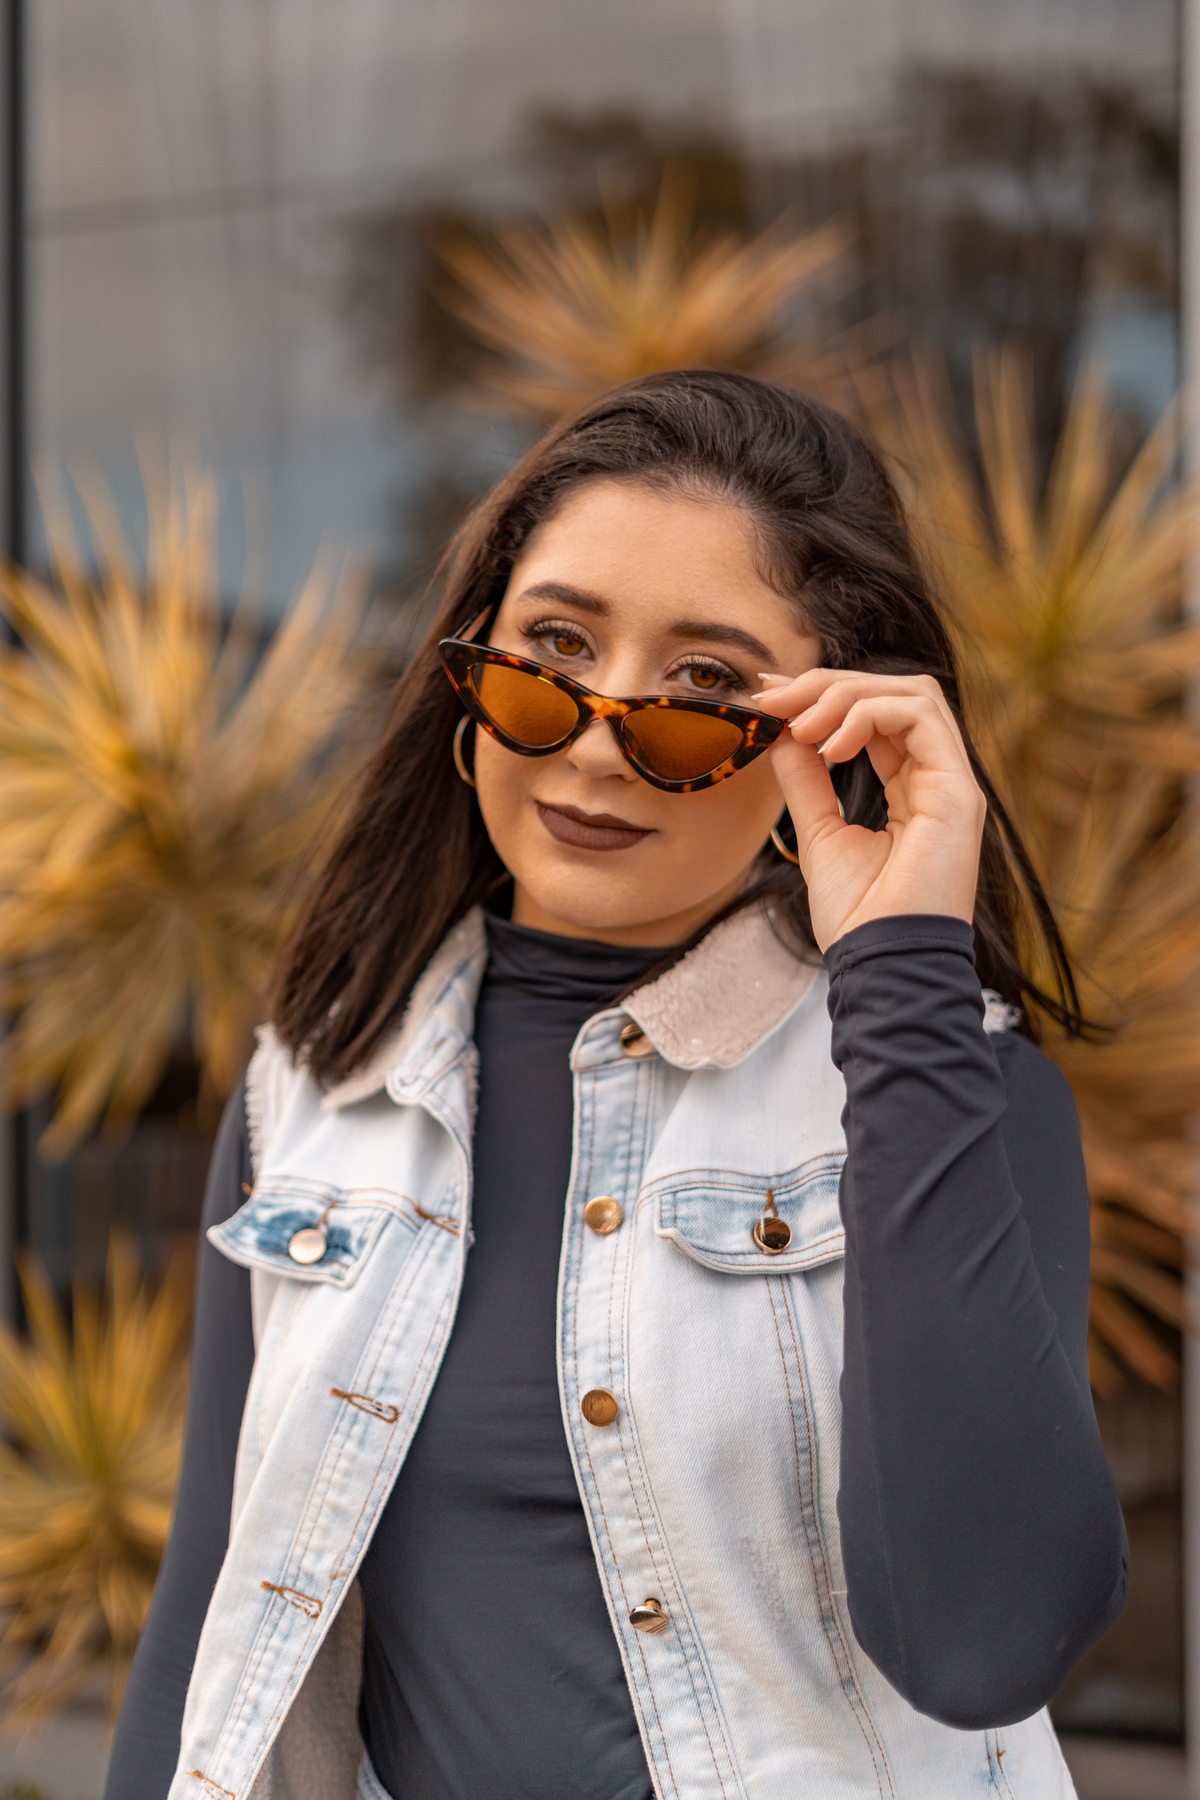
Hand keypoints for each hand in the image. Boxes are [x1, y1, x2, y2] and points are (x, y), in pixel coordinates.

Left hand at [753, 668, 986, 952]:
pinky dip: (868, 714)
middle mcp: (938, 779)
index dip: (825, 696)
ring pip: (912, 693)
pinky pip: (920, 716)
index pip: (878, 716)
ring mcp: (954, 783)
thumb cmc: (858, 917)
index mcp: (913, 790)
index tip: (771, 699)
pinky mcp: (959, 792)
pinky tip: (830, 745)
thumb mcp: (819, 833)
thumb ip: (807, 782)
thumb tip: (783, 735)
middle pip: (896, 693)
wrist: (881, 964)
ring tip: (801, 723)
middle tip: (776, 698)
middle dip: (829, 685)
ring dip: (846, 695)